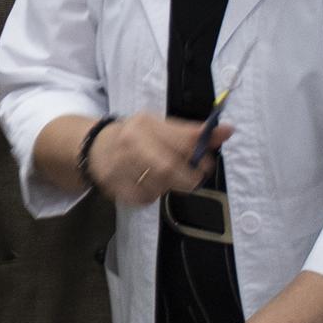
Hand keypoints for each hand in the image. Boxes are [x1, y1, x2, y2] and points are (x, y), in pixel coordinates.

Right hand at [86, 113, 229, 207]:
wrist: (94, 148)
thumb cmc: (135, 137)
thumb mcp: (160, 127)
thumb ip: (191, 133)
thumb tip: (228, 130)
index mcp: (146, 124)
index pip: (181, 138)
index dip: (201, 151)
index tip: (209, 161)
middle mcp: (131, 143)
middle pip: (168, 168)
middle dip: (189, 177)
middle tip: (195, 178)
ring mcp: (120, 166)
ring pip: (158, 186)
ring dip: (170, 186)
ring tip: (167, 179)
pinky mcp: (115, 186)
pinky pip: (145, 198)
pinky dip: (154, 195)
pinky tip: (149, 186)